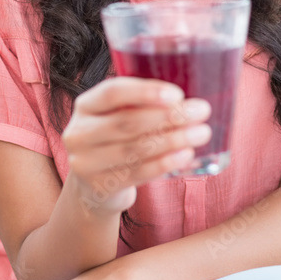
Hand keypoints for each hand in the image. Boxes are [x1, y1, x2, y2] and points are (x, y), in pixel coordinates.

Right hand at [61, 77, 211, 214]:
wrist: (94, 186)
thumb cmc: (117, 140)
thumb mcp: (119, 116)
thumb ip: (142, 104)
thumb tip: (187, 98)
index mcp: (86, 105)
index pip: (112, 92)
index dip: (145, 92)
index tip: (178, 94)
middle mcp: (79, 133)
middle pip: (128, 122)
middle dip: (169, 116)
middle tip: (201, 111)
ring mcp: (85, 163)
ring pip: (135, 149)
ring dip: (174, 139)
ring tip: (201, 133)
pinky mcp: (99, 187)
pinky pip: (138, 173)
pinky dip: (165, 163)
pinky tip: (186, 155)